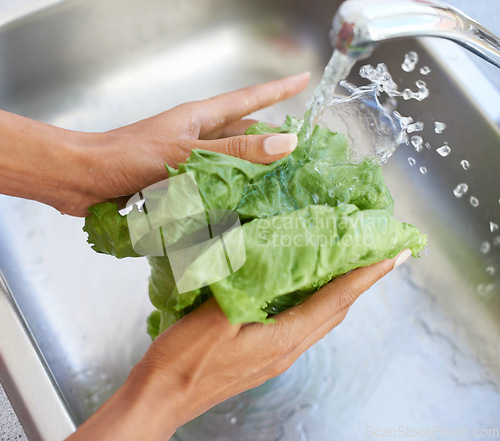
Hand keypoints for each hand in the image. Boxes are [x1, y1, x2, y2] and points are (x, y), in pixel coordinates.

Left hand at [0, 73, 308, 216]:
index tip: (303, 79)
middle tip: (300, 151)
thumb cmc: (127, 157)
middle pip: (244, 134)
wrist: (84, 179)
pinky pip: (214, 184)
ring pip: (231, 161)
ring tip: (279, 183)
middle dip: (272, 140)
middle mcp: (198, 137)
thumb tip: (284, 144)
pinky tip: (243, 205)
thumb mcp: (187, 152)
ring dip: (253, 171)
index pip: (249, 99)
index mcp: (200, 118)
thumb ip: (234, 152)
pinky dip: (230, 192)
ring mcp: (189, 160)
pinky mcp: (179, 182)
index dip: (278, 90)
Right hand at [66, 250, 410, 440]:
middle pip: (335, 311)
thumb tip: (265, 257)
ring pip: (321, 318)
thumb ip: (243, 286)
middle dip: (361, 283)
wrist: (162, 398)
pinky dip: (315, 301)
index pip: (334, 300)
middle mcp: (288, 349)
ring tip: (351, 268)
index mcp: (282, 339)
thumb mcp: (212, 318)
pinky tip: (304, 289)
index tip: (393, 255)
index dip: (365, 276)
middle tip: (379, 256)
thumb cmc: (183, 362)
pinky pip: (302, 322)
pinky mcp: (264, 355)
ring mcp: (277, 355)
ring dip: (340, 293)